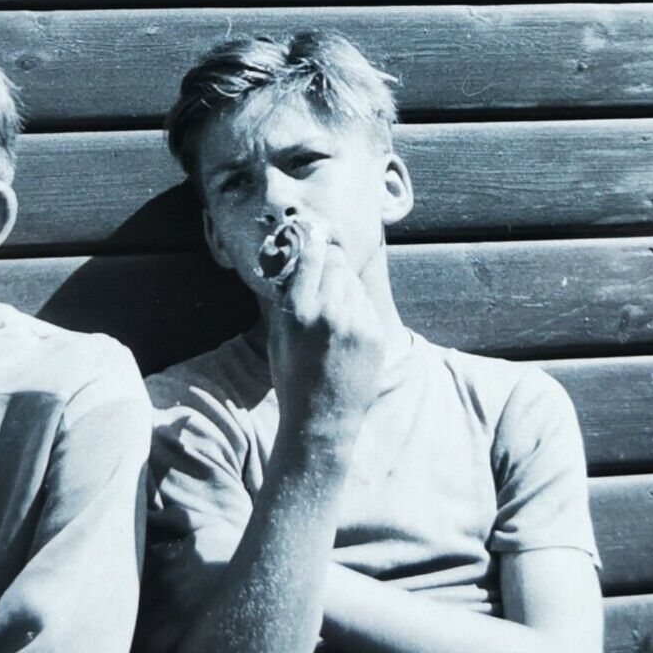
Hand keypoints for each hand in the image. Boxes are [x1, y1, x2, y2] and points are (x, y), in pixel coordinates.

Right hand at [265, 221, 385, 453]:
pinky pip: (366, 305)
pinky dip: (357, 310)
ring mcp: (356, 323)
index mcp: (298, 310)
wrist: (321, 419)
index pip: (311, 254)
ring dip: (344, 289)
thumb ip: (287, 297)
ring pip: (353, 283)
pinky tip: (346, 332)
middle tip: (324, 281)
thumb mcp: (276, 335)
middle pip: (337, 264)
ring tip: (333, 316)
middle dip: (330, 268)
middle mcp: (328, 312)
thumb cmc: (292, 377)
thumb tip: (294, 258)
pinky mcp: (375, 334)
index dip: (312, 241)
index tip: (312, 234)